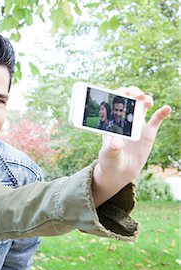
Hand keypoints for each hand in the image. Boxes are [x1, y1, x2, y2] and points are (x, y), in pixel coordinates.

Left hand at [92, 86, 171, 205]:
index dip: (119, 93)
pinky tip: (166, 108)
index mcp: (112, 121)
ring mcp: (137, 125)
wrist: (120, 172)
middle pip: (129, 99)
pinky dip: (162, 113)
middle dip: (133, 92)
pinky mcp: (148, 133)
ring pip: (142, 105)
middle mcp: (124, 120)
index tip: (123, 94)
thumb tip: (116, 142)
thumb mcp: (108, 155)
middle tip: (137, 95)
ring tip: (148, 102)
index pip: (113, 101)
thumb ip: (111, 149)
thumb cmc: (109, 162)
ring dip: (146, 99)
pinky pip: (156, 120)